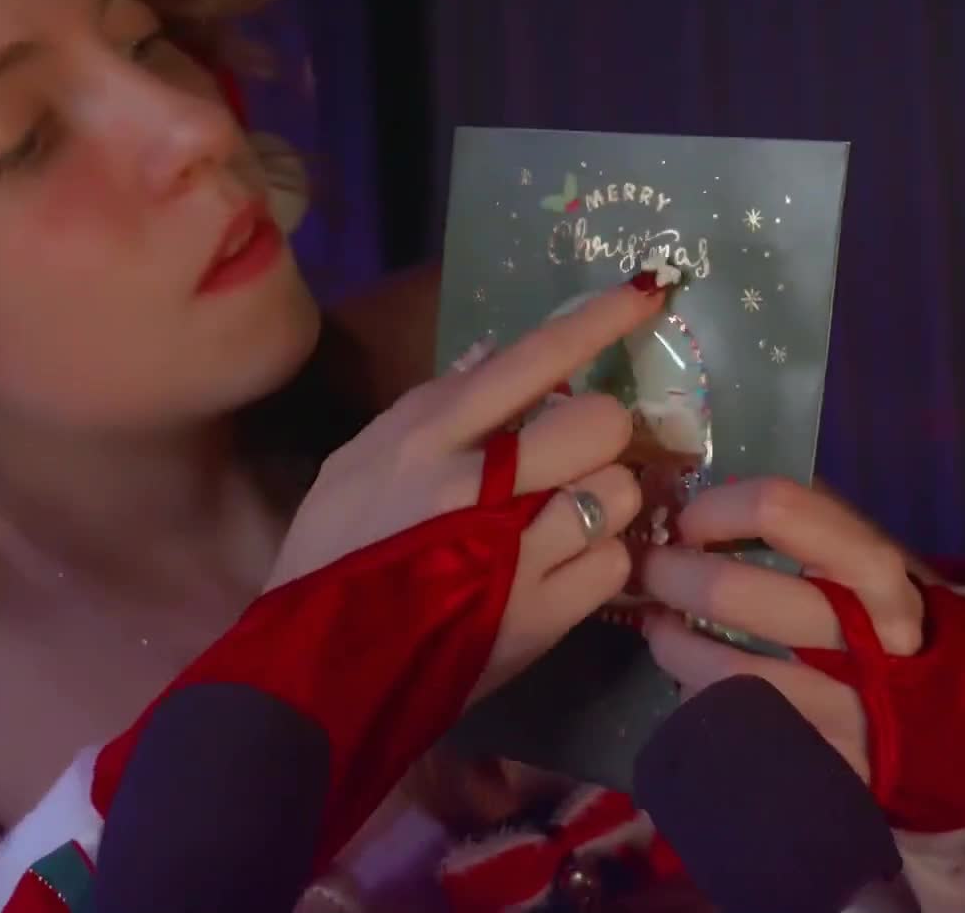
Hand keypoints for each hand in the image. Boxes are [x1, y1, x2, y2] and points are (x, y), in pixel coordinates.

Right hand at [271, 272, 671, 698]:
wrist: (316, 672)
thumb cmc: (332, 557)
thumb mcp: (357, 463)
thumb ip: (429, 406)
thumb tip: (491, 354)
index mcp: (428, 436)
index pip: (531, 360)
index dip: (597, 322)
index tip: (648, 294)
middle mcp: (476, 485)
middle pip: (599, 424)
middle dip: (602, 438)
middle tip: (576, 462)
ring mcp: (513, 553)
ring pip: (616, 493)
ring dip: (604, 503)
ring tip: (567, 523)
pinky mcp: (539, 616)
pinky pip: (613, 563)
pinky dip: (601, 563)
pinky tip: (565, 571)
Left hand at [636, 478, 923, 779]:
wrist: (958, 715)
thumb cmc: (883, 618)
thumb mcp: (863, 560)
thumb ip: (801, 525)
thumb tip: (700, 490)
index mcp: (876, 570)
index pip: (780, 509)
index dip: (716, 508)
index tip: (688, 521)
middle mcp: (867, 636)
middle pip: (735, 594)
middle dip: (674, 576)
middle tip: (653, 571)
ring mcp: (852, 708)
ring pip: (727, 671)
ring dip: (673, 644)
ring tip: (660, 628)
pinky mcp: (832, 763)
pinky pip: (740, 728)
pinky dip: (702, 700)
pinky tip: (695, 682)